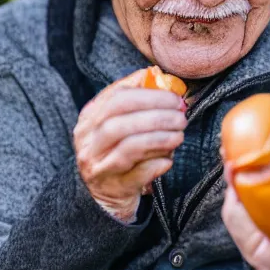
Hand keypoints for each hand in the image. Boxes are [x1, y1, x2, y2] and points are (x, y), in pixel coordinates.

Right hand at [73, 80, 186, 221]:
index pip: (117, 98)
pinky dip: (156, 164)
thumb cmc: (119, 147)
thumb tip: (160, 76)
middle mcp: (88, 142)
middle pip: (119, 122)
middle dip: (156, 116)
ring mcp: (98, 166)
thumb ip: (136, 98)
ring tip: (179, 135)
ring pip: (128, 147)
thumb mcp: (120, 120)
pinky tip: (169, 159)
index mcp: (90, 118)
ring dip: (160, 138)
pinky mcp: (113, 187)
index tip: (175, 98)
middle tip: (181, 117)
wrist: (104, 193)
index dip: (150, 95)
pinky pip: (137, 174)